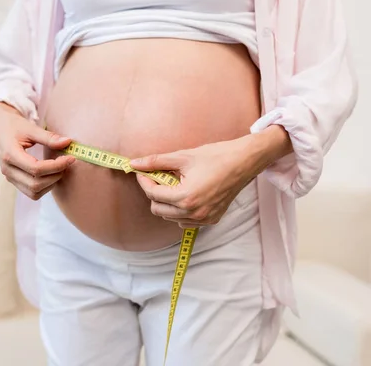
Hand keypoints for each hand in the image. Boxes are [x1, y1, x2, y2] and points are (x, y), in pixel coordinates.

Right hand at [0, 102, 74, 199]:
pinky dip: (45, 187)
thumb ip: (49, 137)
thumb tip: (68, 142)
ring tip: (59, 169)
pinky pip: (31, 192)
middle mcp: (7, 170)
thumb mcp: (30, 128)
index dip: (56, 166)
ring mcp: (10, 177)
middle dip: (55, 176)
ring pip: (34, 192)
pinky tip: (51, 174)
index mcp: (10, 155)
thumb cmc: (14, 126)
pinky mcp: (14, 181)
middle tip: (66, 163)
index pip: (36, 169)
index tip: (70, 158)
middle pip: (35, 184)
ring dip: (51, 184)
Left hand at [129, 137, 259, 228]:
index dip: (144, 181)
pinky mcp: (211, 220)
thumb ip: (156, 162)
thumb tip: (134, 163)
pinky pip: (185, 221)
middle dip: (154, 192)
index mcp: (185, 197)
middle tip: (160, 177)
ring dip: (167, 202)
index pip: (153, 194)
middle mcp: (194, 213)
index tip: (142, 171)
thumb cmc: (215, 156)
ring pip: (170, 217)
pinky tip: (186, 194)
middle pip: (158, 209)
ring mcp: (203, 219)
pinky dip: (180, 210)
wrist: (244, 161)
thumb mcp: (182, 157)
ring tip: (176, 184)